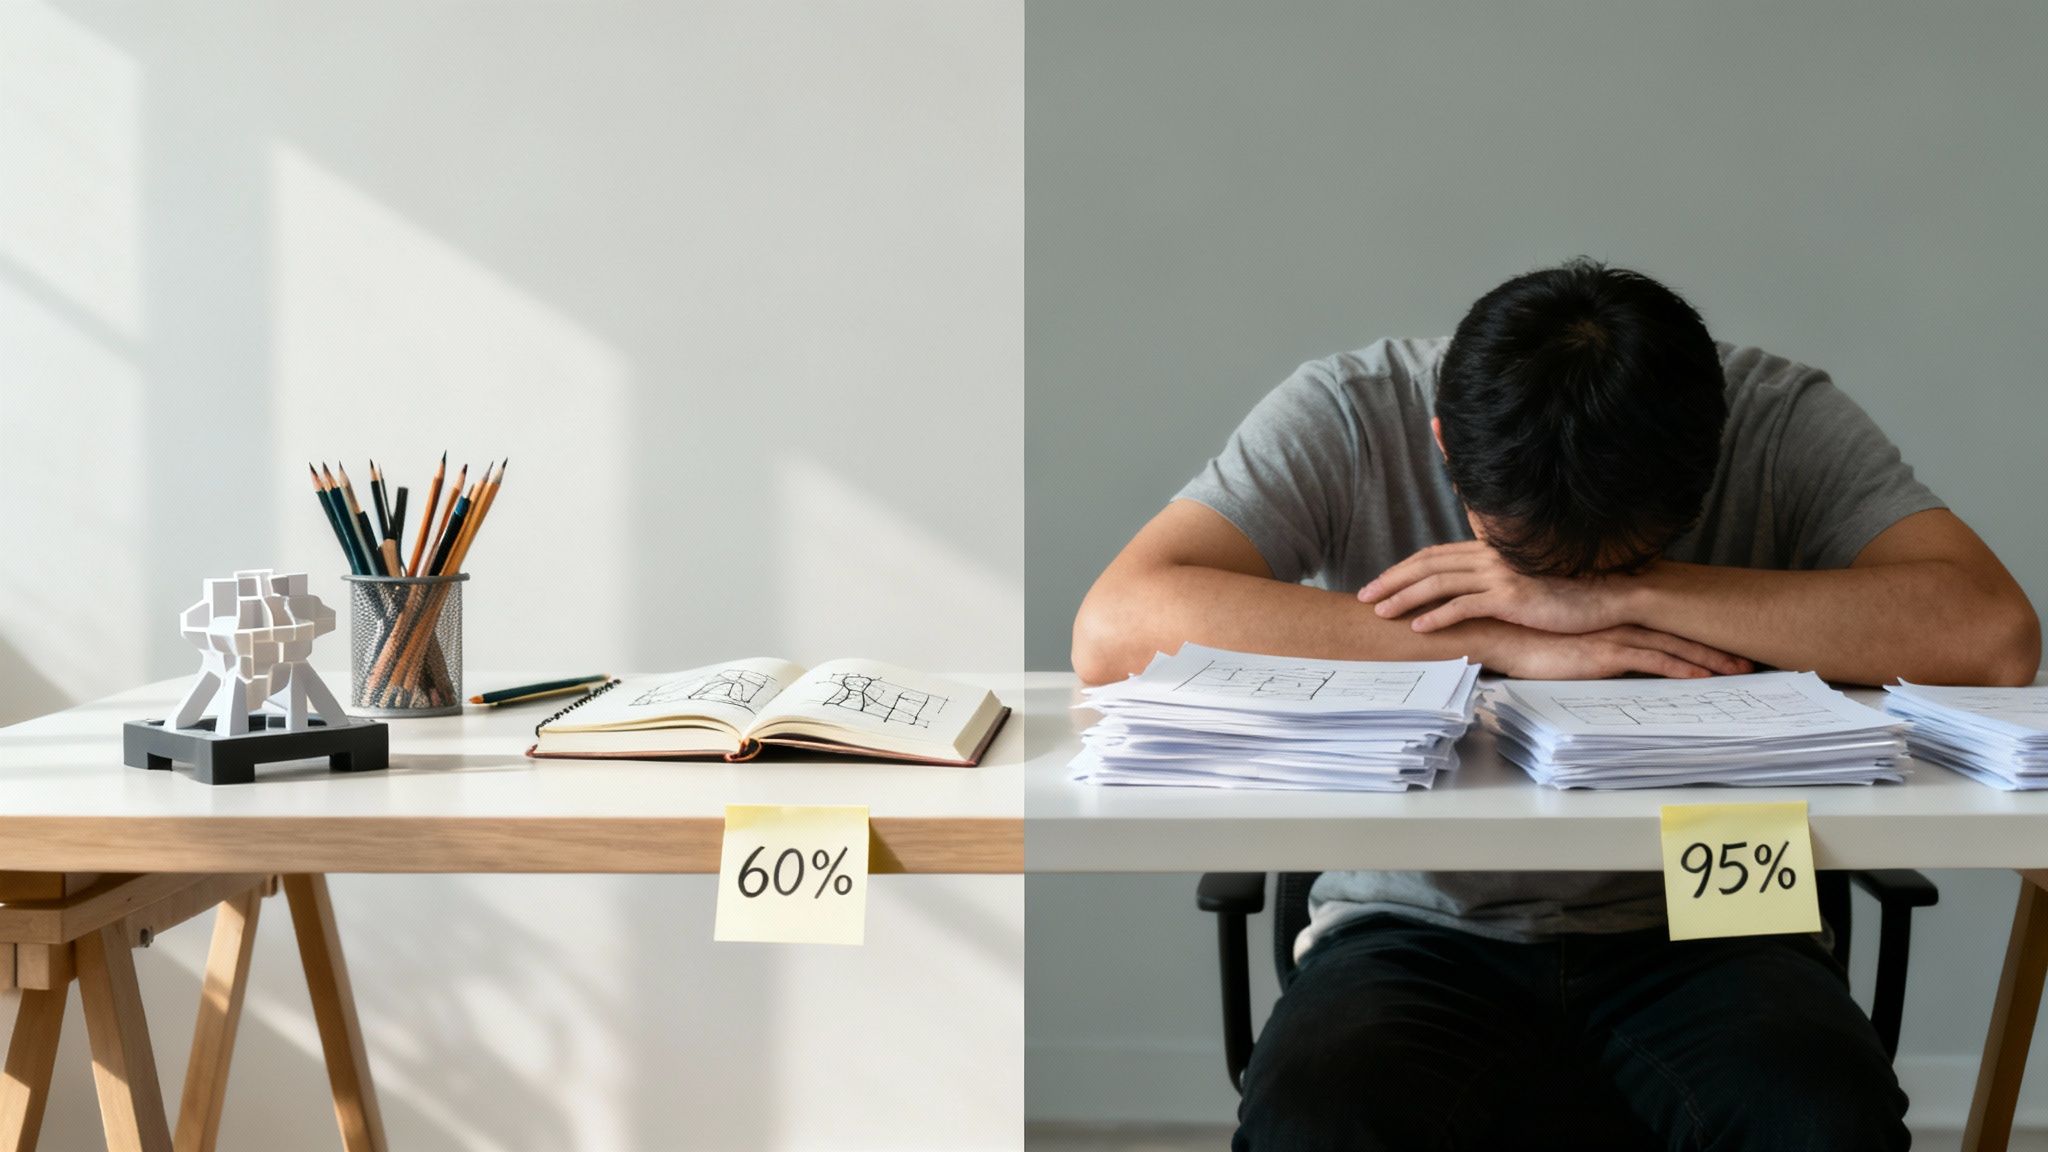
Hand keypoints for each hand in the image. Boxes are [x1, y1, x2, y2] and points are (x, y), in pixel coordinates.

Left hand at [1360, 541, 1622, 633]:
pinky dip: (1437, 616)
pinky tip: (1418, 628)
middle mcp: (1490, 556)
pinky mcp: (1512, 597)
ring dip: (1405, 598)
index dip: (1403, 568)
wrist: (1605, 597)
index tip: (1379, 583)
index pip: (1434, 555)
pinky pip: (1465, 606)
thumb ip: (1491, 580)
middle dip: (1391, 581)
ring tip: (1381, 613)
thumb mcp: (1520, 581)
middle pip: (1428, 565)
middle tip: (1364, 597)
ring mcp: (1501, 575)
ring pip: (1439, 583)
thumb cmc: (1562, 594)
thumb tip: (1462, 594)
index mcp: (1489, 550)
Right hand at [1478, 622, 1751, 679]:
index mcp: (1611, 611)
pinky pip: (1654, 660)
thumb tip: (1596, 648)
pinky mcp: (1606, 651)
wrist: (1499, 632)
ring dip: (1710, 657)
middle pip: (1679, 629)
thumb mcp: (1562, 633)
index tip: (1720, 637)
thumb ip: (1585, 635)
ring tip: (1741, 669)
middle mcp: (1619, 618)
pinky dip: (1682, 668)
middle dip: (1716, 642)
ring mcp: (1614, 633)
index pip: (1662, 619)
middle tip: (1748, 653)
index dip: (1694, 628)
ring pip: (1675, 644)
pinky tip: (1705, 677)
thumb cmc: (1521, 633)